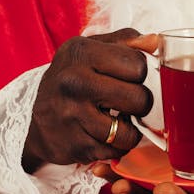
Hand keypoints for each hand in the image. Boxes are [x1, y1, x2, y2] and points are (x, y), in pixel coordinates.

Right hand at [22, 29, 157, 172]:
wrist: (37, 119)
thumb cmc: (73, 79)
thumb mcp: (91, 50)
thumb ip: (127, 42)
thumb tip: (156, 42)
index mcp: (81, 53)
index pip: (138, 65)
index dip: (140, 74)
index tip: (127, 78)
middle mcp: (74, 82)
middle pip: (140, 99)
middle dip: (140, 103)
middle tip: (127, 103)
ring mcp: (72, 116)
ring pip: (129, 132)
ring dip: (130, 130)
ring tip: (119, 121)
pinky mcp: (75, 145)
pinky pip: (116, 151)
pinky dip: (116, 146)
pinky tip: (106, 135)